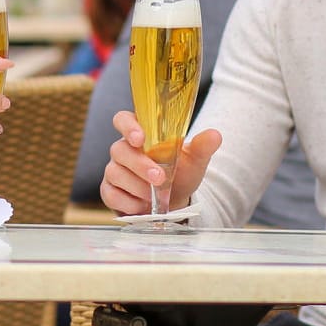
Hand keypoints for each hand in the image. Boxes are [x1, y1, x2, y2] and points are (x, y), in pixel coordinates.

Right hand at [98, 109, 220, 214]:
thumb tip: (215, 135)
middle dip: (140, 165)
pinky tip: (143, 206)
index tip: (140, 139)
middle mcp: (123, 149)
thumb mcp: (195, 160)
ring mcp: (114, 170)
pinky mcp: (110, 190)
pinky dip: (128, 202)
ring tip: (155, 196)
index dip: (128, 127)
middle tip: (159, 178)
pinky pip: (110, 194)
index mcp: (141, 133)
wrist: (175, 200)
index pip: (123, 120)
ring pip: (114, 173)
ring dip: (137, 186)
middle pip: (119, 150)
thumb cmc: (181, 173)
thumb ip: (202, 146)